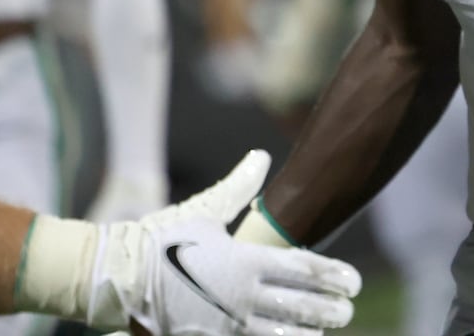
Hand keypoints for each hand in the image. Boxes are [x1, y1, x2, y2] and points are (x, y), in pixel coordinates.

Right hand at [92, 150, 360, 334]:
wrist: (119, 278)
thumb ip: (239, 186)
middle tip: (348, 308)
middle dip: (329, 309)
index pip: (302, 270)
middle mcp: (241, 296)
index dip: (332, 277)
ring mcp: (226, 325)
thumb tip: (262, 155)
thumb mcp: (205, 209)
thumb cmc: (163, 238)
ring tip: (326, 332)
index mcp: (245, 261)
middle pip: (299, 307)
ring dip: (307, 334)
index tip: (354, 282)